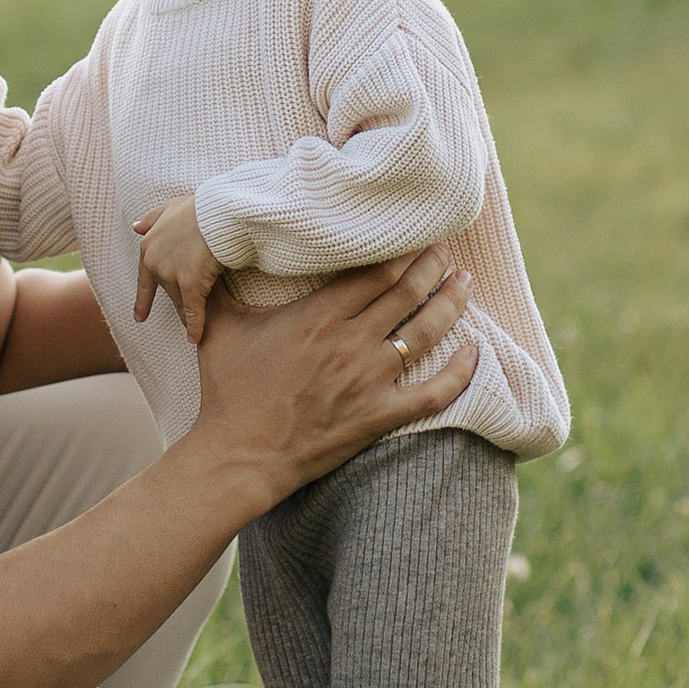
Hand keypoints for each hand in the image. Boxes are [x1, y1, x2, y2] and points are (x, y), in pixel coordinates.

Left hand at [134, 194, 222, 337]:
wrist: (219, 211)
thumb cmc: (200, 207)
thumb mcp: (171, 207)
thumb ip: (152, 218)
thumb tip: (135, 227)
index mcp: (148, 247)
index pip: (144, 279)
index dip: (143, 299)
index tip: (139, 317)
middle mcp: (155, 263)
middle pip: (166, 291)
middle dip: (176, 303)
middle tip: (182, 318)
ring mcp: (171, 275)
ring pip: (180, 301)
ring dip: (187, 315)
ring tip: (194, 329)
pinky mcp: (190, 285)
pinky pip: (193, 311)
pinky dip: (195, 326)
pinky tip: (195, 338)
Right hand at [188, 250, 477, 512]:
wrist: (240, 455)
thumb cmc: (228, 391)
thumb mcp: (222, 328)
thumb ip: (222, 286)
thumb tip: (215, 248)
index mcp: (317, 316)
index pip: (375, 270)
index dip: (402, 249)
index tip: (417, 232)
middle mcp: (349, 343)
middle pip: (405, 292)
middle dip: (432, 266)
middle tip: (447, 249)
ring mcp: (368, 381)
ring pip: (423, 333)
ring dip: (450, 304)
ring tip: (466, 283)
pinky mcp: (378, 417)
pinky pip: (431, 393)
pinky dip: (459, 372)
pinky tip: (474, 352)